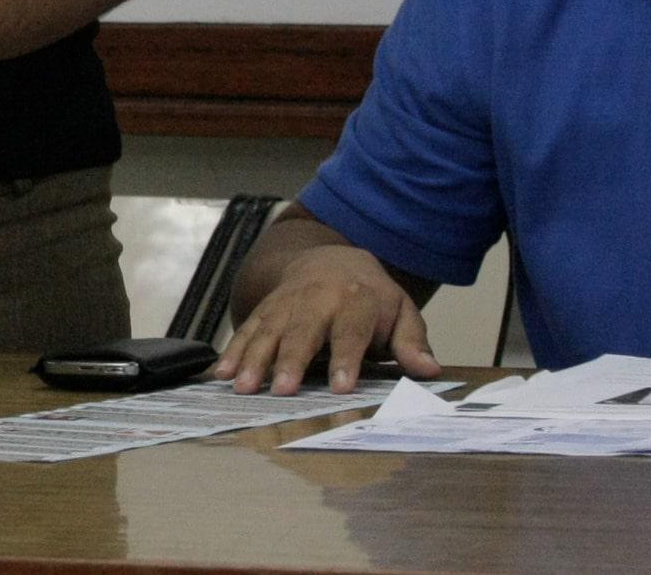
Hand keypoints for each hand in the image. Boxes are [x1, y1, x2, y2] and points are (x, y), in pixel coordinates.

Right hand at [217, 244, 438, 394]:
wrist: (332, 259)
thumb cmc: (372, 298)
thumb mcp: (400, 313)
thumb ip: (411, 342)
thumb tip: (429, 370)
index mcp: (356, 300)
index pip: (350, 332)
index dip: (346, 359)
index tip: (341, 388)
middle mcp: (317, 298)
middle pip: (303, 331)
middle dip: (291, 361)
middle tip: (283, 390)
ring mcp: (287, 303)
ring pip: (268, 330)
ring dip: (254, 359)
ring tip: (244, 388)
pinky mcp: (266, 309)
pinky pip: (247, 328)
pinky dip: (233, 351)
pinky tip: (222, 374)